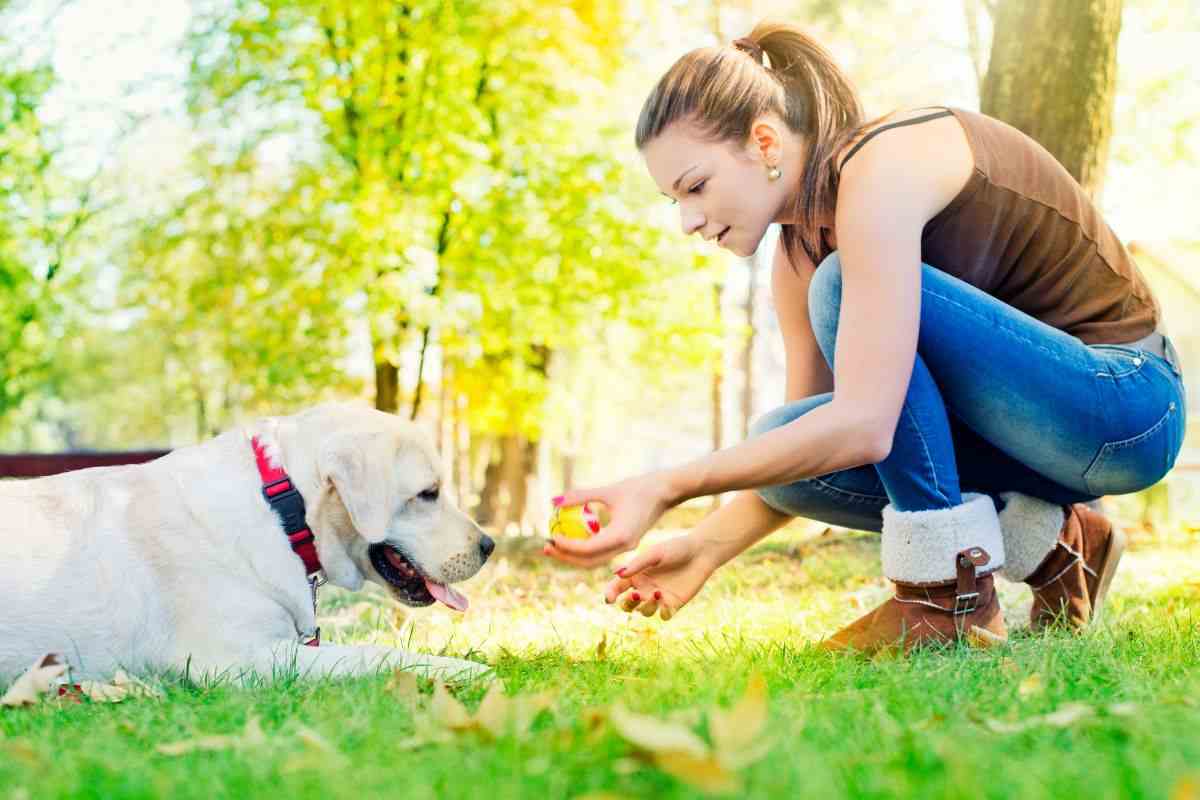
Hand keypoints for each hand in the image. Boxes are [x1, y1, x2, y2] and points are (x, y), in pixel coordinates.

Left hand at [542, 472, 677, 567]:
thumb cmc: (640, 487)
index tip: (551, 536)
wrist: (667, 491)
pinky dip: (584, 549)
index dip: (567, 546)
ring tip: (553, 544)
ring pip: (595, 560)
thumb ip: (581, 496)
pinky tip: (571, 538)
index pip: (588, 549)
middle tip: (546, 546)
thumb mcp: (609, 490)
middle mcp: (625, 546)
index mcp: (621, 536)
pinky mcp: (627, 543)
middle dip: (566, 557)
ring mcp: (627, 547)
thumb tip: (554, 501)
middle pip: (589, 562)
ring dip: (573, 556)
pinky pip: (602, 552)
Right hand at [604, 534, 717, 620]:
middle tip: (635, 595)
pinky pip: (664, 616)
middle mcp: (644, 588)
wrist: (701, 552)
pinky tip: (666, 605)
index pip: (617, 587)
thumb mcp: (654, 554)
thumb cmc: (676, 548)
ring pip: (644, 612)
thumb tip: (618, 574)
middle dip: (627, 604)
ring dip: (646, 607)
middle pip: (627, 605)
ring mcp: (658, 598)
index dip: (610, 594)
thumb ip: (637, 565)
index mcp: (636, 575)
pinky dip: (663, 614)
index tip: (609, 598)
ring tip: (657, 593)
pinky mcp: (674, 604)